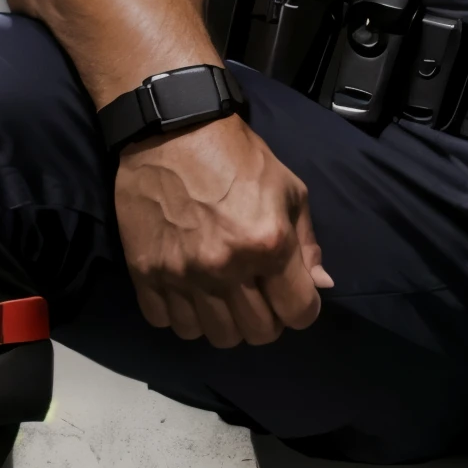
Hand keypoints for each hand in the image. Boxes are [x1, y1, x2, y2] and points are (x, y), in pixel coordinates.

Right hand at [114, 116, 332, 346]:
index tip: (292, 295)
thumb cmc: (239, 157)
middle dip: (267, 319)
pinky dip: (182, 314)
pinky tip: (189, 291)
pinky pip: (168, 322)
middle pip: (257, 334)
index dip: (302, 309)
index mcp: (268, 245)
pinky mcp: (146, 273)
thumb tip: (321, 285)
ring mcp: (182, 274)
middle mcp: (225, 267)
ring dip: (225, 321)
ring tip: (223, 295)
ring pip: (213, 336)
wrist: (172, 131)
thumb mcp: (290, 190)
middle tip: (258, 296)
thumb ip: (307, 244)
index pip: (298, 314)